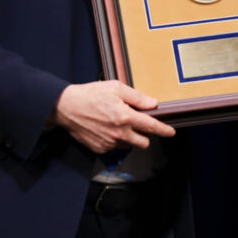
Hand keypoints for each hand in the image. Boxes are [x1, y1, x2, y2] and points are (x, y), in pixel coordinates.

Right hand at [52, 80, 174, 152]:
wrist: (66, 107)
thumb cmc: (90, 95)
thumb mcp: (116, 88)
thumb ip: (137, 97)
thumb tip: (152, 104)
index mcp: (125, 117)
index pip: (151, 127)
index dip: (164, 130)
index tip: (171, 132)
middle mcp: (118, 133)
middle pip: (143, 142)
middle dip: (144, 135)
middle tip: (137, 124)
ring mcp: (109, 143)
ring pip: (128, 145)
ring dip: (128, 137)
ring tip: (116, 123)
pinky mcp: (99, 149)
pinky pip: (114, 147)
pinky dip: (114, 140)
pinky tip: (106, 128)